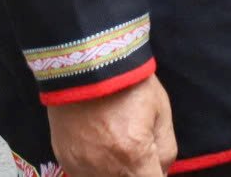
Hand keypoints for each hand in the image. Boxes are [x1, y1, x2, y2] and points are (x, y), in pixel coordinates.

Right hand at [48, 73, 175, 176]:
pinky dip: (98, 170)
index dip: (157, 176)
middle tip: (141, 155)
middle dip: (138, 172)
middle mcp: (103, 169)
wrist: (87, 66)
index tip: (156, 168)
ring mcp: (80, 167)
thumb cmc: (130, 86)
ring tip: (121, 148)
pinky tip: (103, 149)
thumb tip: (161, 172)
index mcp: (133, 156)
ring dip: (118, 173)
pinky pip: (85, 175)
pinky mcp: (65, 161)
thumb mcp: (161, 113)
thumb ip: (166, 150)